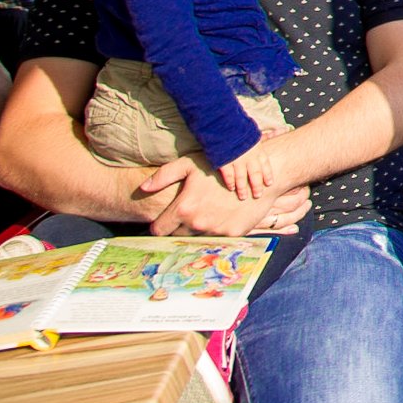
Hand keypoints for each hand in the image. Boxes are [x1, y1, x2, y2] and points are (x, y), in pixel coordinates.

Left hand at [141, 155, 311, 237]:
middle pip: (177, 236)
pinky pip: (218, 238)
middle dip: (180, 228)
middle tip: (189, 216)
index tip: (165, 222)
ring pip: (198, 238)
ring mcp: (215, 231)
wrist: (260, 174)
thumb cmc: (222, 166)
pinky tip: (224, 216)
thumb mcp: (190, 164)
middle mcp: (197, 223)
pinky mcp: (233, 234)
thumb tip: (142, 187)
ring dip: (200, 229)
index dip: (160, 225)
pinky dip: (219, 230)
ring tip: (209, 214)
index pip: (159, 230)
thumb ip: (163, 175)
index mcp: (183, 208)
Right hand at [217, 131, 286, 201]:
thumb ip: (264, 136)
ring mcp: (236, 159)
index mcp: (257, 148)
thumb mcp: (254, 132)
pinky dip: (230, 182)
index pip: (265, 164)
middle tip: (258, 195)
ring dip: (243, 188)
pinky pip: (228, 174)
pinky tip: (231, 188)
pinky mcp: (224, 161)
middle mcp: (249, 156)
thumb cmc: (239, 128)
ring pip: (242, 177)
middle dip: (257, 186)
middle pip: (255, 174)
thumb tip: (278, 132)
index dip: (268, 174)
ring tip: (244, 197)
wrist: (224, 124)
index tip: (270, 183)